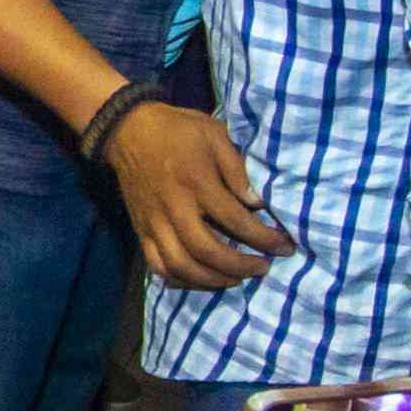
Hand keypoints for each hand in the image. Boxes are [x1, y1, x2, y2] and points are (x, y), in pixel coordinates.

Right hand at [110, 98, 293, 290]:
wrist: (127, 130)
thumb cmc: (177, 130)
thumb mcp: (214, 134)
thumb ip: (237, 168)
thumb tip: (257, 203)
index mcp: (196, 181)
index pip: (235, 220)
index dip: (263, 238)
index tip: (284, 247)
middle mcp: (174, 207)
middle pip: (207, 251)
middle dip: (240, 266)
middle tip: (263, 267)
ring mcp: (154, 222)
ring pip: (181, 266)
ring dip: (212, 280)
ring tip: (236, 278)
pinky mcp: (140, 231)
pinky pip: (158, 266)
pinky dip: (182, 280)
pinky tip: (202, 278)